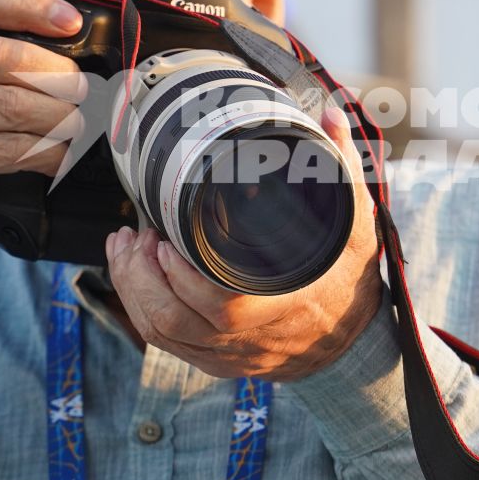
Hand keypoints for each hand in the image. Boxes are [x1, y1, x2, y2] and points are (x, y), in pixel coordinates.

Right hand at [0, 0, 87, 250]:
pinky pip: (14, 148)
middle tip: (81, 90)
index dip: (34, 5)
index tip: (73, 22)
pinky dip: (49, 153)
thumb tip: (68, 36)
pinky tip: (61, 155)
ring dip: (60, 117)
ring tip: (77, 124)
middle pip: (7, 56)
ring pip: (15, 105)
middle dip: (58, 74)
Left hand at [103, 109, 383, 381]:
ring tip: (125, 250)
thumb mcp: (353, 223)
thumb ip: (340, 169)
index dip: (180, 277)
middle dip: (140, 277)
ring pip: (162, 335)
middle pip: (174, 321)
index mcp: (283, 305)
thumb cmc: (347, 277)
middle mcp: (251, 338)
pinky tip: (133, 281)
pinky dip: (141, 313)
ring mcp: (230, 355)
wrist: (353, 338)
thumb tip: (332, 115)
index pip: (220, 305)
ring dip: (133, 291)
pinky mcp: (217, 364)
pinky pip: (167, 347)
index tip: (162, 236)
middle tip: (133, 236)